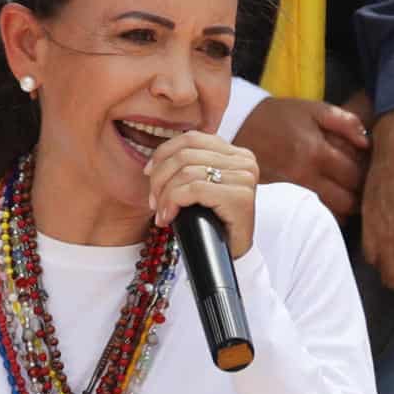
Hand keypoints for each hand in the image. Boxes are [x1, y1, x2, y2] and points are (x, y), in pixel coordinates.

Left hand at [146, 131, 261, 258]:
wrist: (231, 255)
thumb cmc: (213, 222)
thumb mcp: (202, 187)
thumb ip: (190, 166)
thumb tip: (154, 162)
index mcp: (236, 153)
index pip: (192, 138)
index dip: (163, 153)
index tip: (148, 173)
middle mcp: (244, 161)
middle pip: (185, 154)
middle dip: (160, 178)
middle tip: (153, 201)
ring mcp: (244, 178)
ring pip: (186, 172)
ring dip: (164, 194)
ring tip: (161, 213)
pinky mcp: (239, 197)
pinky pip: (193, 190)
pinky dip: (173, 203)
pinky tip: (168, 218)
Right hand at [232, 96, 368, 218]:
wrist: (240, 127)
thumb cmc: (281, 117)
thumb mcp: (313, 109)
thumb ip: (345, 121)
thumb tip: (367, 142)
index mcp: (316, 151)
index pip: (355, 174)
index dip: (369, 174)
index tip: (372, 169)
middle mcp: (305, 175)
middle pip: (347, 199)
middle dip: (361, 194)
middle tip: (365, 184)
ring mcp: (294, 191)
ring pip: (333, 212)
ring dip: (347, 206)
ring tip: (351, 192)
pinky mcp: (286, 199)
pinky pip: (317, 213)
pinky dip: (331, 212)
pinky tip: (334, 200)